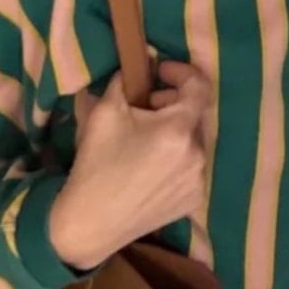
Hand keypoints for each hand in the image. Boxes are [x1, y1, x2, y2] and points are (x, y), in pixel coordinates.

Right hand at [49, 61, 209, 269]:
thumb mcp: (105, 111)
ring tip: (147, 136)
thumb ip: (125, 80)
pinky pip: (193, 165)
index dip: (181, 72)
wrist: (89, 224)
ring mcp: (198, 180)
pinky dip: (178, 155)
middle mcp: (197, 154)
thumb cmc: (96, 165)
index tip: (159, 72)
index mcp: (179, 130)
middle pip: (195, 114)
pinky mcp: (193, 200)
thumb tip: (138, 64)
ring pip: (194, 140)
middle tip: (146, 105)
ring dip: (176, 130)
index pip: (199, 86)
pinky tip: (152, 163)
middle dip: (173, 102)